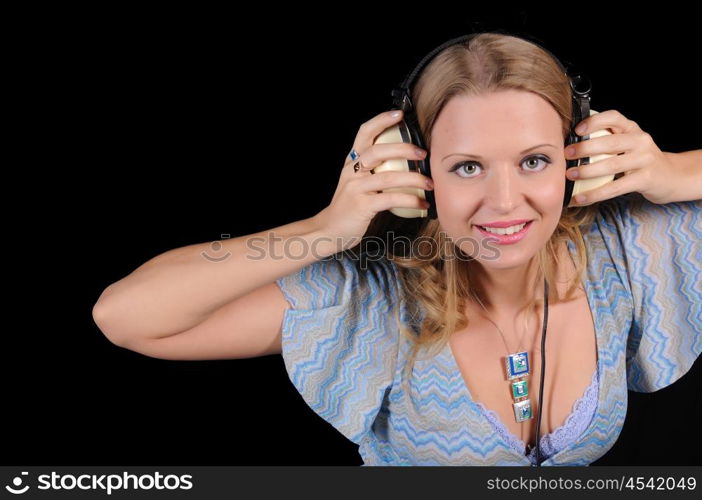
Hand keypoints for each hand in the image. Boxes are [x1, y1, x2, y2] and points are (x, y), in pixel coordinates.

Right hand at [313, 109, 432, 251]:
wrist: (329, 229)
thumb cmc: (349, 206)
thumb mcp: (357, 182)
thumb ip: (374, 170)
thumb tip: (406, 161)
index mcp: (352, 162)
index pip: (364, 133)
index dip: (381, 120)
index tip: (400, 114)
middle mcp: (352, 171)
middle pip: (378, 151)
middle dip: (403, 149)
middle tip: (423, 153)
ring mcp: (356, 188)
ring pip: (388, 177)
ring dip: (413, 179)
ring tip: (430, 183)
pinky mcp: (362, 206)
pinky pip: (390, 199)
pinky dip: (410, 200)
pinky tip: (422, 204)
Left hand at [565, 109, 675, 204]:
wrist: (670, 176)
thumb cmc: (639, 159)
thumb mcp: (628, 144)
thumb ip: (607, 140)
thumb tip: (570, 146)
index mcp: (632, 128)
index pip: (614, 117)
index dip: (594, 121)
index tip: (577, 130)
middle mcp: (640, 140)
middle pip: (610, 142)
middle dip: (585, 148)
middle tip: (566, 155)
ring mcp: (644, 159)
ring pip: (612, 165)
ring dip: (587, 171)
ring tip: (570, 175)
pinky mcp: (645, 179)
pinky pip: (616, 187)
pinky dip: (595, 193)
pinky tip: (580, 198)